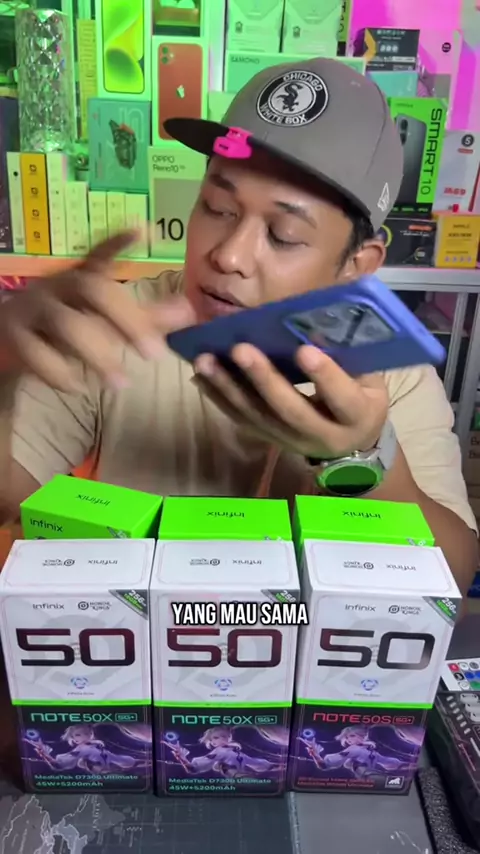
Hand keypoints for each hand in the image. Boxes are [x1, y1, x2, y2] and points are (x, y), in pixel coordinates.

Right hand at [0, 232, 194, 391]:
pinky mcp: (14, 335)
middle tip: (155, 354)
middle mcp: (58, 286)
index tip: (144, 229)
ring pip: (66, 323)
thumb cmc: (63, 327)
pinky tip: (78, 388)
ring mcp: (33, 308)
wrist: (6, 340)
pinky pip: (36, 351)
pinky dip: (58, 372)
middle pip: (93, 289)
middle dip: (127, 320)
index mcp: (81, 278)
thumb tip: (189, 310)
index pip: (101, 255)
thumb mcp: (103, 321)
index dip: (119, 242)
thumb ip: (146, 318)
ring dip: (98, 354)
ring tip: (122, 383)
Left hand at [193, 343, 388, 459]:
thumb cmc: (363, 398)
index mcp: (357, 416)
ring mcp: (292, 440)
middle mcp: (323, 434)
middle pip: (290, 410)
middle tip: (241, 349)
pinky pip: (241, 419)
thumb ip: (351, 357)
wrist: (353, 443)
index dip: (325, 377)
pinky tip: (201, 376)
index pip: (342, 399)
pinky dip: (219, 398)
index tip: (305, 350)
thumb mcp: (370, 380)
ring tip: (206, 360)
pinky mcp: (270, 439)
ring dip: (229, 388)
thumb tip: (322, 316)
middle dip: (264, 379)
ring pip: (258, 416)